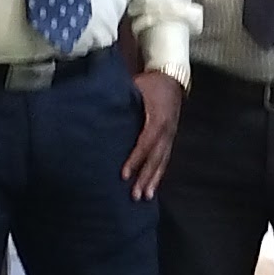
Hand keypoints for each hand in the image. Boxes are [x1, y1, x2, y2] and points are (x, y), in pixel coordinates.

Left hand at [121, 71, 182, 199]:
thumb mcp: (136, 86)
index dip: (135, 159)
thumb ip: (122, 99)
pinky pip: (165, 159)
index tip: (124, 174)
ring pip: (162, 161)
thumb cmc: (150, 83)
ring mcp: (170, 135)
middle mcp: (167, 130)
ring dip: (153, 180)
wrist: (173, 77)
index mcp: (158, 118)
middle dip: (145, 177)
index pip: (145, 142)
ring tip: (145, 197)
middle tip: (135, 195)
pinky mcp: (170, 138)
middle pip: (155, 157)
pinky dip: (159, 173)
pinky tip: (153, 186)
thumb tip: (100, 110)